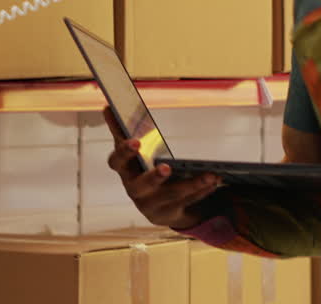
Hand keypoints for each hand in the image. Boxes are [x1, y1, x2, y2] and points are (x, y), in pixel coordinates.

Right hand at [103, 108, 219, 229]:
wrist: (154, 204)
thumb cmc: (142, 169)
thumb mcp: (134, 152)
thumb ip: (121, 131)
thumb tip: (107, 107)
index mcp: (125, 171)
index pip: (117, 162)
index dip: (124, 153)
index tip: (136, 141)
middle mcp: (134, 190)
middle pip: (140, 186)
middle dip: (153, 178)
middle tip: (166, 168)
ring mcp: (151, 205)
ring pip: (171, 195)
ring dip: (191, 185)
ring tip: (211, 175)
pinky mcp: (169, 213)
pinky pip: (187, 202)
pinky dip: (201, 190)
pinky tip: (214, 180)